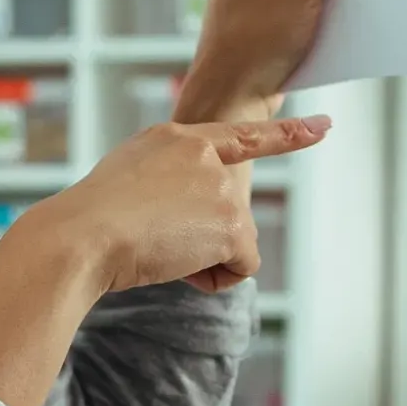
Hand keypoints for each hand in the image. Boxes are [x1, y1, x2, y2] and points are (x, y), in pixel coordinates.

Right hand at [25, 113, 328, 295]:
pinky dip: (214, 278)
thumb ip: (160, 185)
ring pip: (232, 242)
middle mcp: (203, 153)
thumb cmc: (85, 223)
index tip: (325, 127)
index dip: (288, 133)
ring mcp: (220, 184)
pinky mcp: (231, 220)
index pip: (241, 135)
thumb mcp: (123, 184)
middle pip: (229, 212)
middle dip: (202, 239)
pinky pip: (241, 267)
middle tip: (154, 240)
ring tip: (156, 248)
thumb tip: (180, 224)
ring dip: (200, 259)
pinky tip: (177, 264)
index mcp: (174, 139)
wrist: (81, 237)